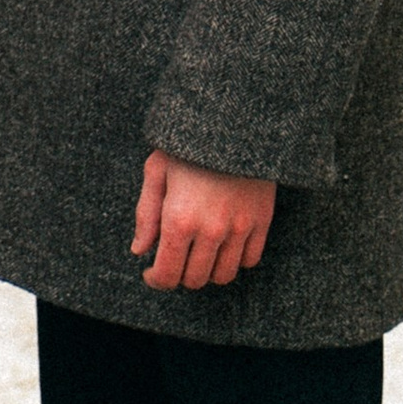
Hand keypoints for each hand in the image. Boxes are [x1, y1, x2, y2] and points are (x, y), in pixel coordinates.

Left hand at [132, 150, 275, 289]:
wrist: (232, 123)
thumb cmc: (186, 145)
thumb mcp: (156, 172)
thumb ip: (146, 215)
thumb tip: (140, 251)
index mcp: (179, 220)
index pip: (167, 274)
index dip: (156, 280)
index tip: (151, 272)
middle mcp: (211, 230)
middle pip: (195, 279)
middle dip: (179, 276)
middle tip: (173, 261)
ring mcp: (240, 228)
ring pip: (223, 275)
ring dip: (207, 272)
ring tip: (197, 255)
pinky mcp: (262, 221)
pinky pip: (250, 260)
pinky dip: (235, 260)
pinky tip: (222, 246)